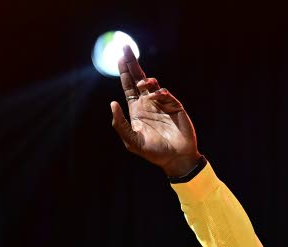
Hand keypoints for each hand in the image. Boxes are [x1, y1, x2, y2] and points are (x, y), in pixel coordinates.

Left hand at [109, 46, 200, 177]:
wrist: (175, 158)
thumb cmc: (153, 152)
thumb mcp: (132, 141)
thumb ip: (120, 124)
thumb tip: (112, 103)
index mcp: (136, 109)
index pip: (128, 86)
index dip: (123, 72)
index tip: (118, 57)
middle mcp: (148, 103)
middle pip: (138, 78)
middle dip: (132, 63)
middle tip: (125, 47)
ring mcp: (161, 103)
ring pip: (152, 83)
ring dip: (145, 79)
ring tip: (141, 83)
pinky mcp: (174, 105)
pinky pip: (165, 94)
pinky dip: (159, 93)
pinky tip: (154, 95)